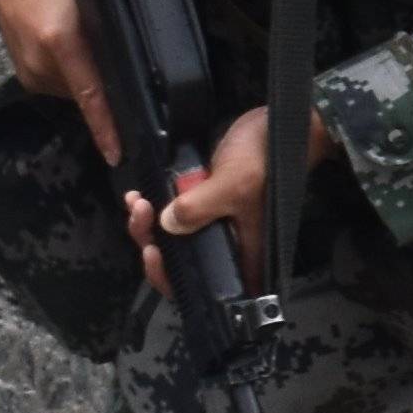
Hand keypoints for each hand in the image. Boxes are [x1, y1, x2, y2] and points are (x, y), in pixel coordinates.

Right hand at [0, 0, 113, 159]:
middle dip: (109, 90)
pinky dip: (73, 76)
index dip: (106, 126)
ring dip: (89, 81)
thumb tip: (133, 66)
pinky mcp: (24, 74)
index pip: (91, 94)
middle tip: (126, 69)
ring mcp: (30, 71)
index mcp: (61, 40)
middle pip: (88, 94)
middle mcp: (43, 63)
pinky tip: (74, 52)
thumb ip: (108, 32)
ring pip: (74, 91)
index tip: (118, 154)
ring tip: (90, 48)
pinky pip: (59, 85)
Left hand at [130, 107, 329, 286]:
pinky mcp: (202, 205)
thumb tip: (166, 226)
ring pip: (172, 239)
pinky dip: (153, 210)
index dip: (173, 280)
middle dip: (152, 243)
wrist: (275, 125)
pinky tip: (140, 195)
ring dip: (147, 225)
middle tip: (141, 217)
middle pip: (180, 263)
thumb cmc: (265, 158)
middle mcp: (224, 245)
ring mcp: (211, 225)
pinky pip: (171, 216)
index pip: (204, 287)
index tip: (154, 254)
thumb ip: (200, 207)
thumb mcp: (234, 183)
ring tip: (137, 202)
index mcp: (240, 252)